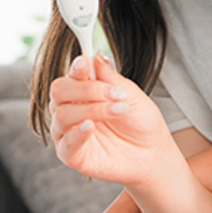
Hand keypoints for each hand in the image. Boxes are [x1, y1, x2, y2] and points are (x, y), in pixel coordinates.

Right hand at [49, 53, 175, 186]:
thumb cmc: (141, 122)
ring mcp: (69, 133)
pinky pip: (64, 143)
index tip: (85, 62)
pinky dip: (76, 133)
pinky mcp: (72, 155)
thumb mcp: (131, 94)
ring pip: (62, 114)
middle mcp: (71, 110)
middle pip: (58, 90)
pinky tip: (90, 126)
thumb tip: (94, 56)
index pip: (70, 75)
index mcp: (83, 92)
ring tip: (119, 110)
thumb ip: (110, 78)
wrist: (153, 152)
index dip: (75, 67)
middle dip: (87, 89)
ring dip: (93, 109)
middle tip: (115, 94)